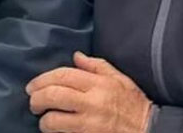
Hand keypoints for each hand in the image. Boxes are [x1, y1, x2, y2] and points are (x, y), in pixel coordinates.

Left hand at [25, 51, 152, 132]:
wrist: (150, 130)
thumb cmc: (134, 103)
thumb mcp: (118, 78)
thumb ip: (96, 65)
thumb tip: (76, 56)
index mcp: (97, 84)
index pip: (62, 76)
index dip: (43, 79)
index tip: (32, 86)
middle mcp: (92, 102)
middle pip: (54, 96)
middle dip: (37, 98)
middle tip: (32, 102)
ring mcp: (90, 124)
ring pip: (56, 121)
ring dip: (44, 120)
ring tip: (42, 119)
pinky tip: (54, 131)